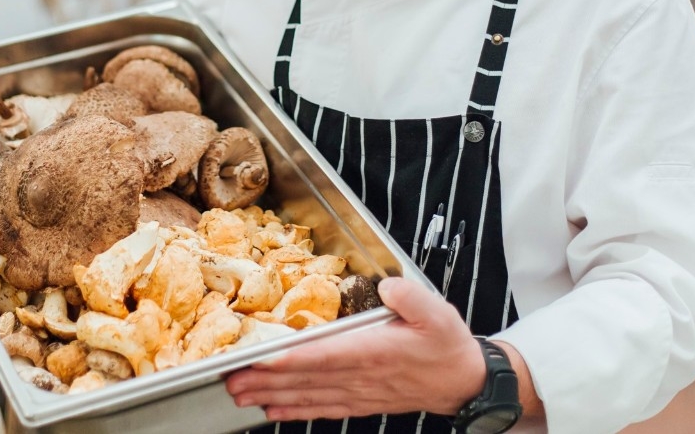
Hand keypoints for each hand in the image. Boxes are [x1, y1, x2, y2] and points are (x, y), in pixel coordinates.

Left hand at [225, 277, 482, 421]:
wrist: (463, 382)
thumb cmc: (446, 345)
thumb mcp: (436, 311)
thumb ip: (410, 296)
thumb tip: (387, 285)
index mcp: (375, 350)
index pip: (325, 356)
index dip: (292, 358)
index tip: (262, 359)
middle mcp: (361, 375)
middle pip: (306, 378)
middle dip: (266, 378)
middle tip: (231, 378)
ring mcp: (359, 392)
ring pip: (308, 395)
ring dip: (273, 394)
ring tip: (241, 394)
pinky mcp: (361, 401)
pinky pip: (323, 408)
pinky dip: (296, 410)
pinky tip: (275, 409)